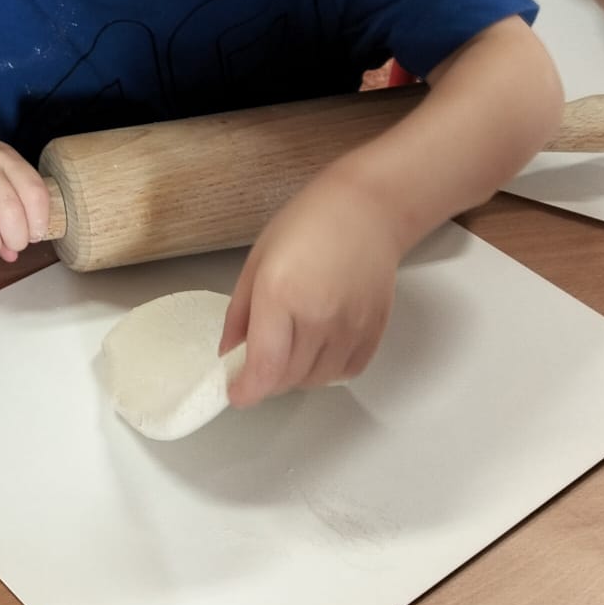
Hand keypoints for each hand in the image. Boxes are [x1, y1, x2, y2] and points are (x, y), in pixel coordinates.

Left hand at [219, 170, 401, 407]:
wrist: (366, 210)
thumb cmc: (308, 224)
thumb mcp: (257, 261)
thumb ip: (240, 313)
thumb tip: (230, 352)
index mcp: (281, 296)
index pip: (264, 367)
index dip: (247, 390)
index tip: (236, 394)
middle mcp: (318, 317)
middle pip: (288, 379)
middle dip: (265, 381)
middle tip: (255, 365)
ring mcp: (350, 327)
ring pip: (317, 380)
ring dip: (295, 377)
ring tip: (285, 352)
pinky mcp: (373, 331)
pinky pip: (347, 371)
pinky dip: (327, 371)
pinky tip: (315, 349)